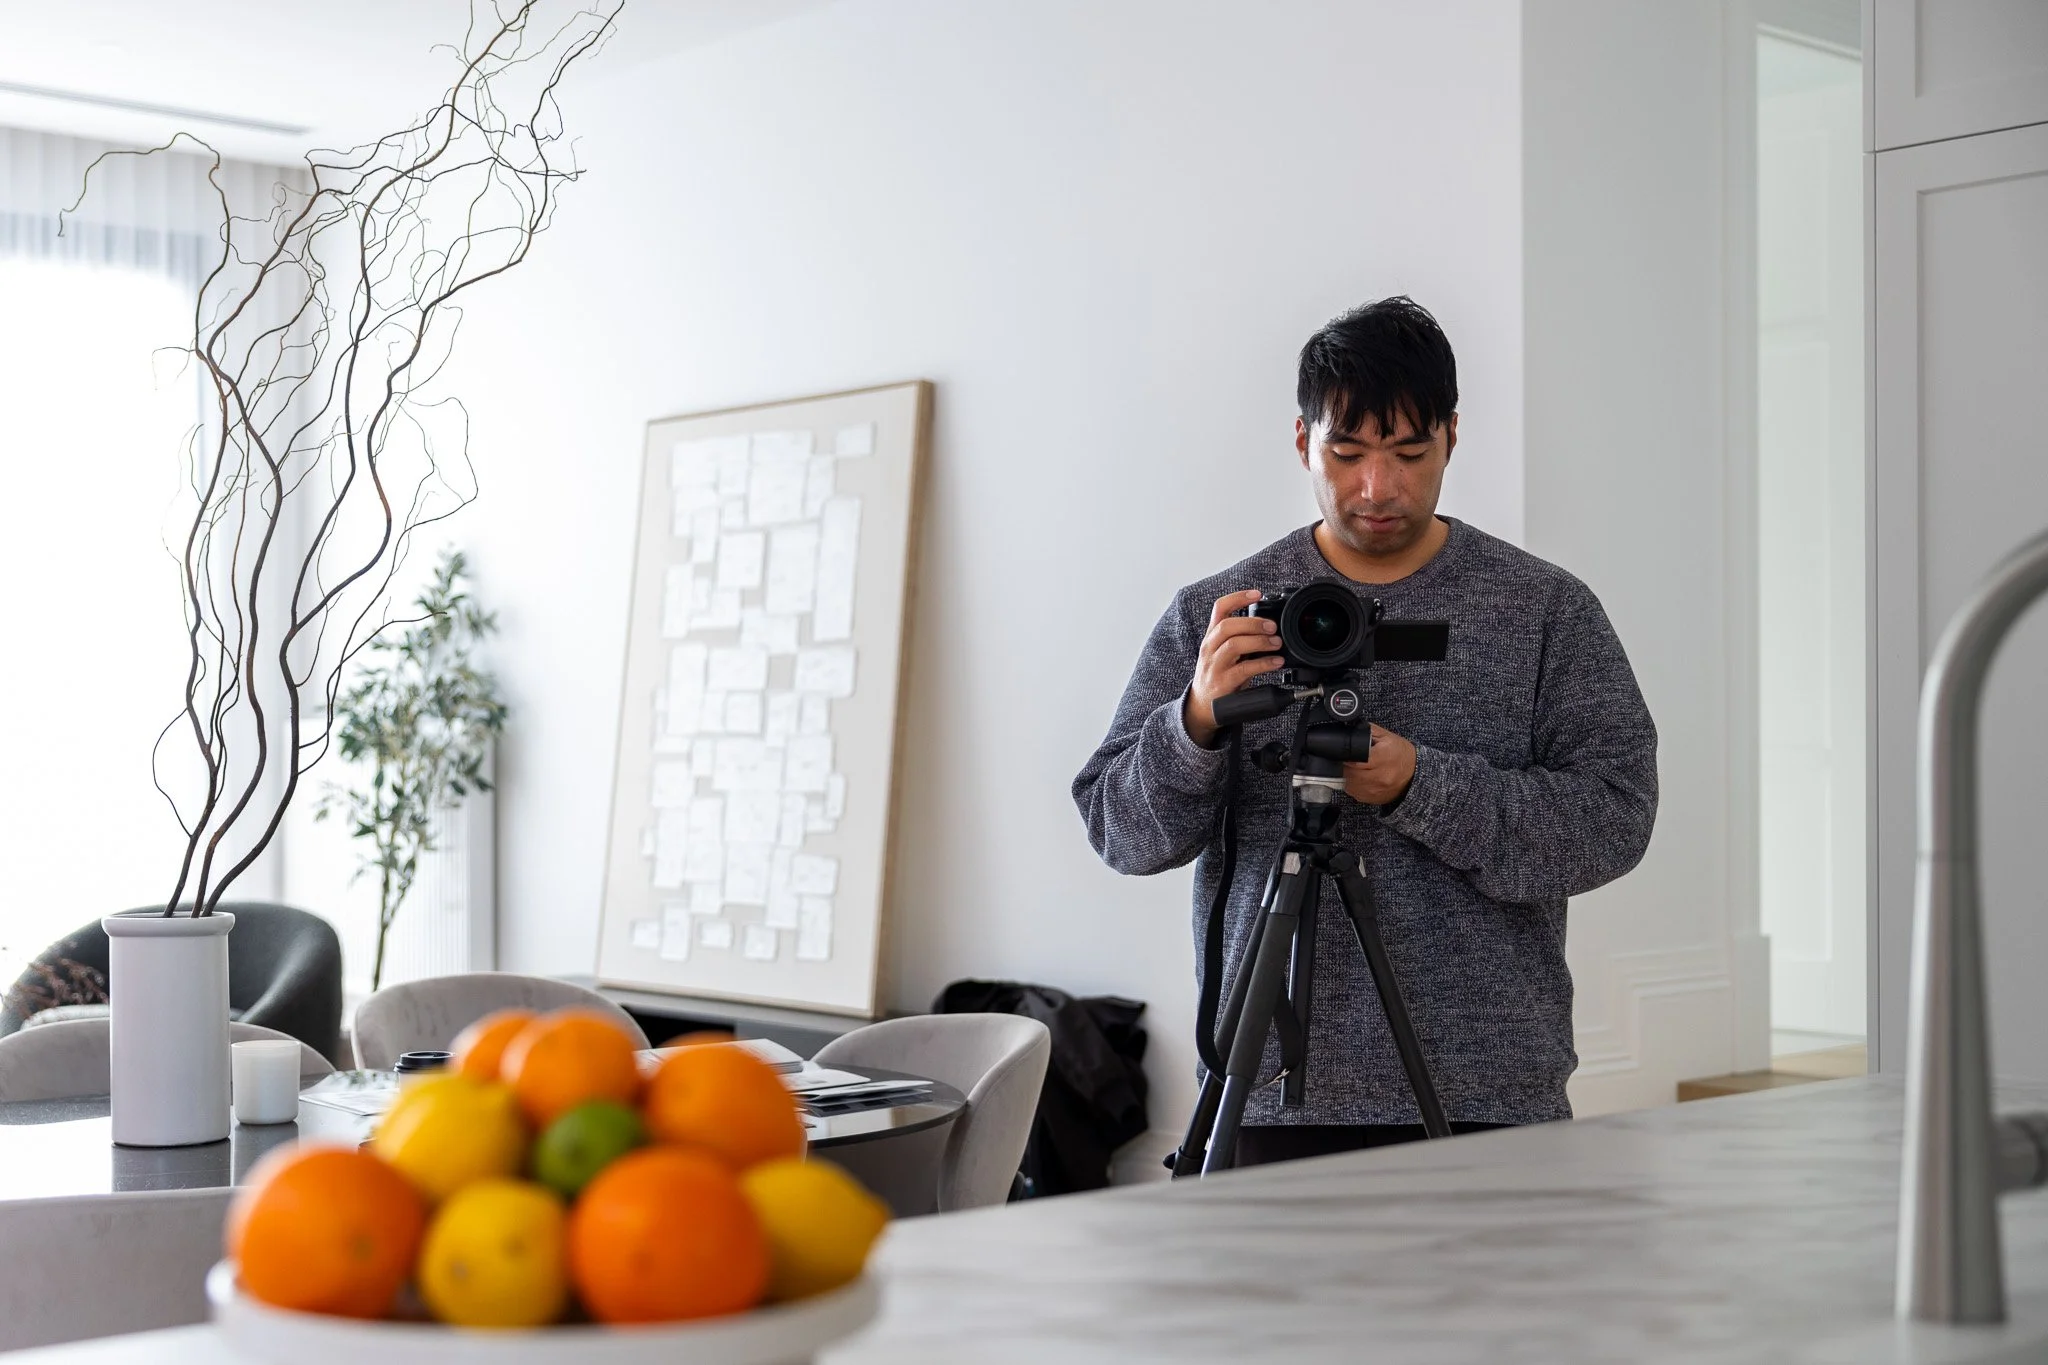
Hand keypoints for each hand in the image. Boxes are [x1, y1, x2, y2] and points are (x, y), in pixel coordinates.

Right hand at [1181, 589, 1284, 748]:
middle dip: (1253, 623)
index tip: (1257, 594)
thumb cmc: (1218, 674)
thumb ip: (1241, 637)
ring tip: (1277, 643)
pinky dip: (1263, 664)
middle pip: (1226, 626)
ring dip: (1259, 641)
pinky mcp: (1223, 682)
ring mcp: (1214, 665)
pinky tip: (1276, 662)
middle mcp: (1210, 648)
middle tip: (1272, 627)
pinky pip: (1244, 669)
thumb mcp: (1224, 651)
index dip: (1238, 598)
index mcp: (1212, 636)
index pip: (1219, 609)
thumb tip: (1271, 627)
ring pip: (1233, 645)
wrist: (1203, 705)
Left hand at [1343, 724, 1417, 805]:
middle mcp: (1380, 776)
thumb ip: (1368, 731)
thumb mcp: (1387, 736)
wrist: (1415, 773)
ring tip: (1355, 769)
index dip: (1347, 757)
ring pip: (1350, 785)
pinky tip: (1360, 779)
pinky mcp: (1374, 798)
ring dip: (1348, 777)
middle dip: (1346, 766)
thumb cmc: (1401, 753)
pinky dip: (1353, 786)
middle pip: (1351, 773)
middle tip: (1350, 761)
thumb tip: (1351, 730)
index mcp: (1383, 758)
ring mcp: (1377, 789)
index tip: (1346, 755)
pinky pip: (1355, 793)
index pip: (1354, 760)